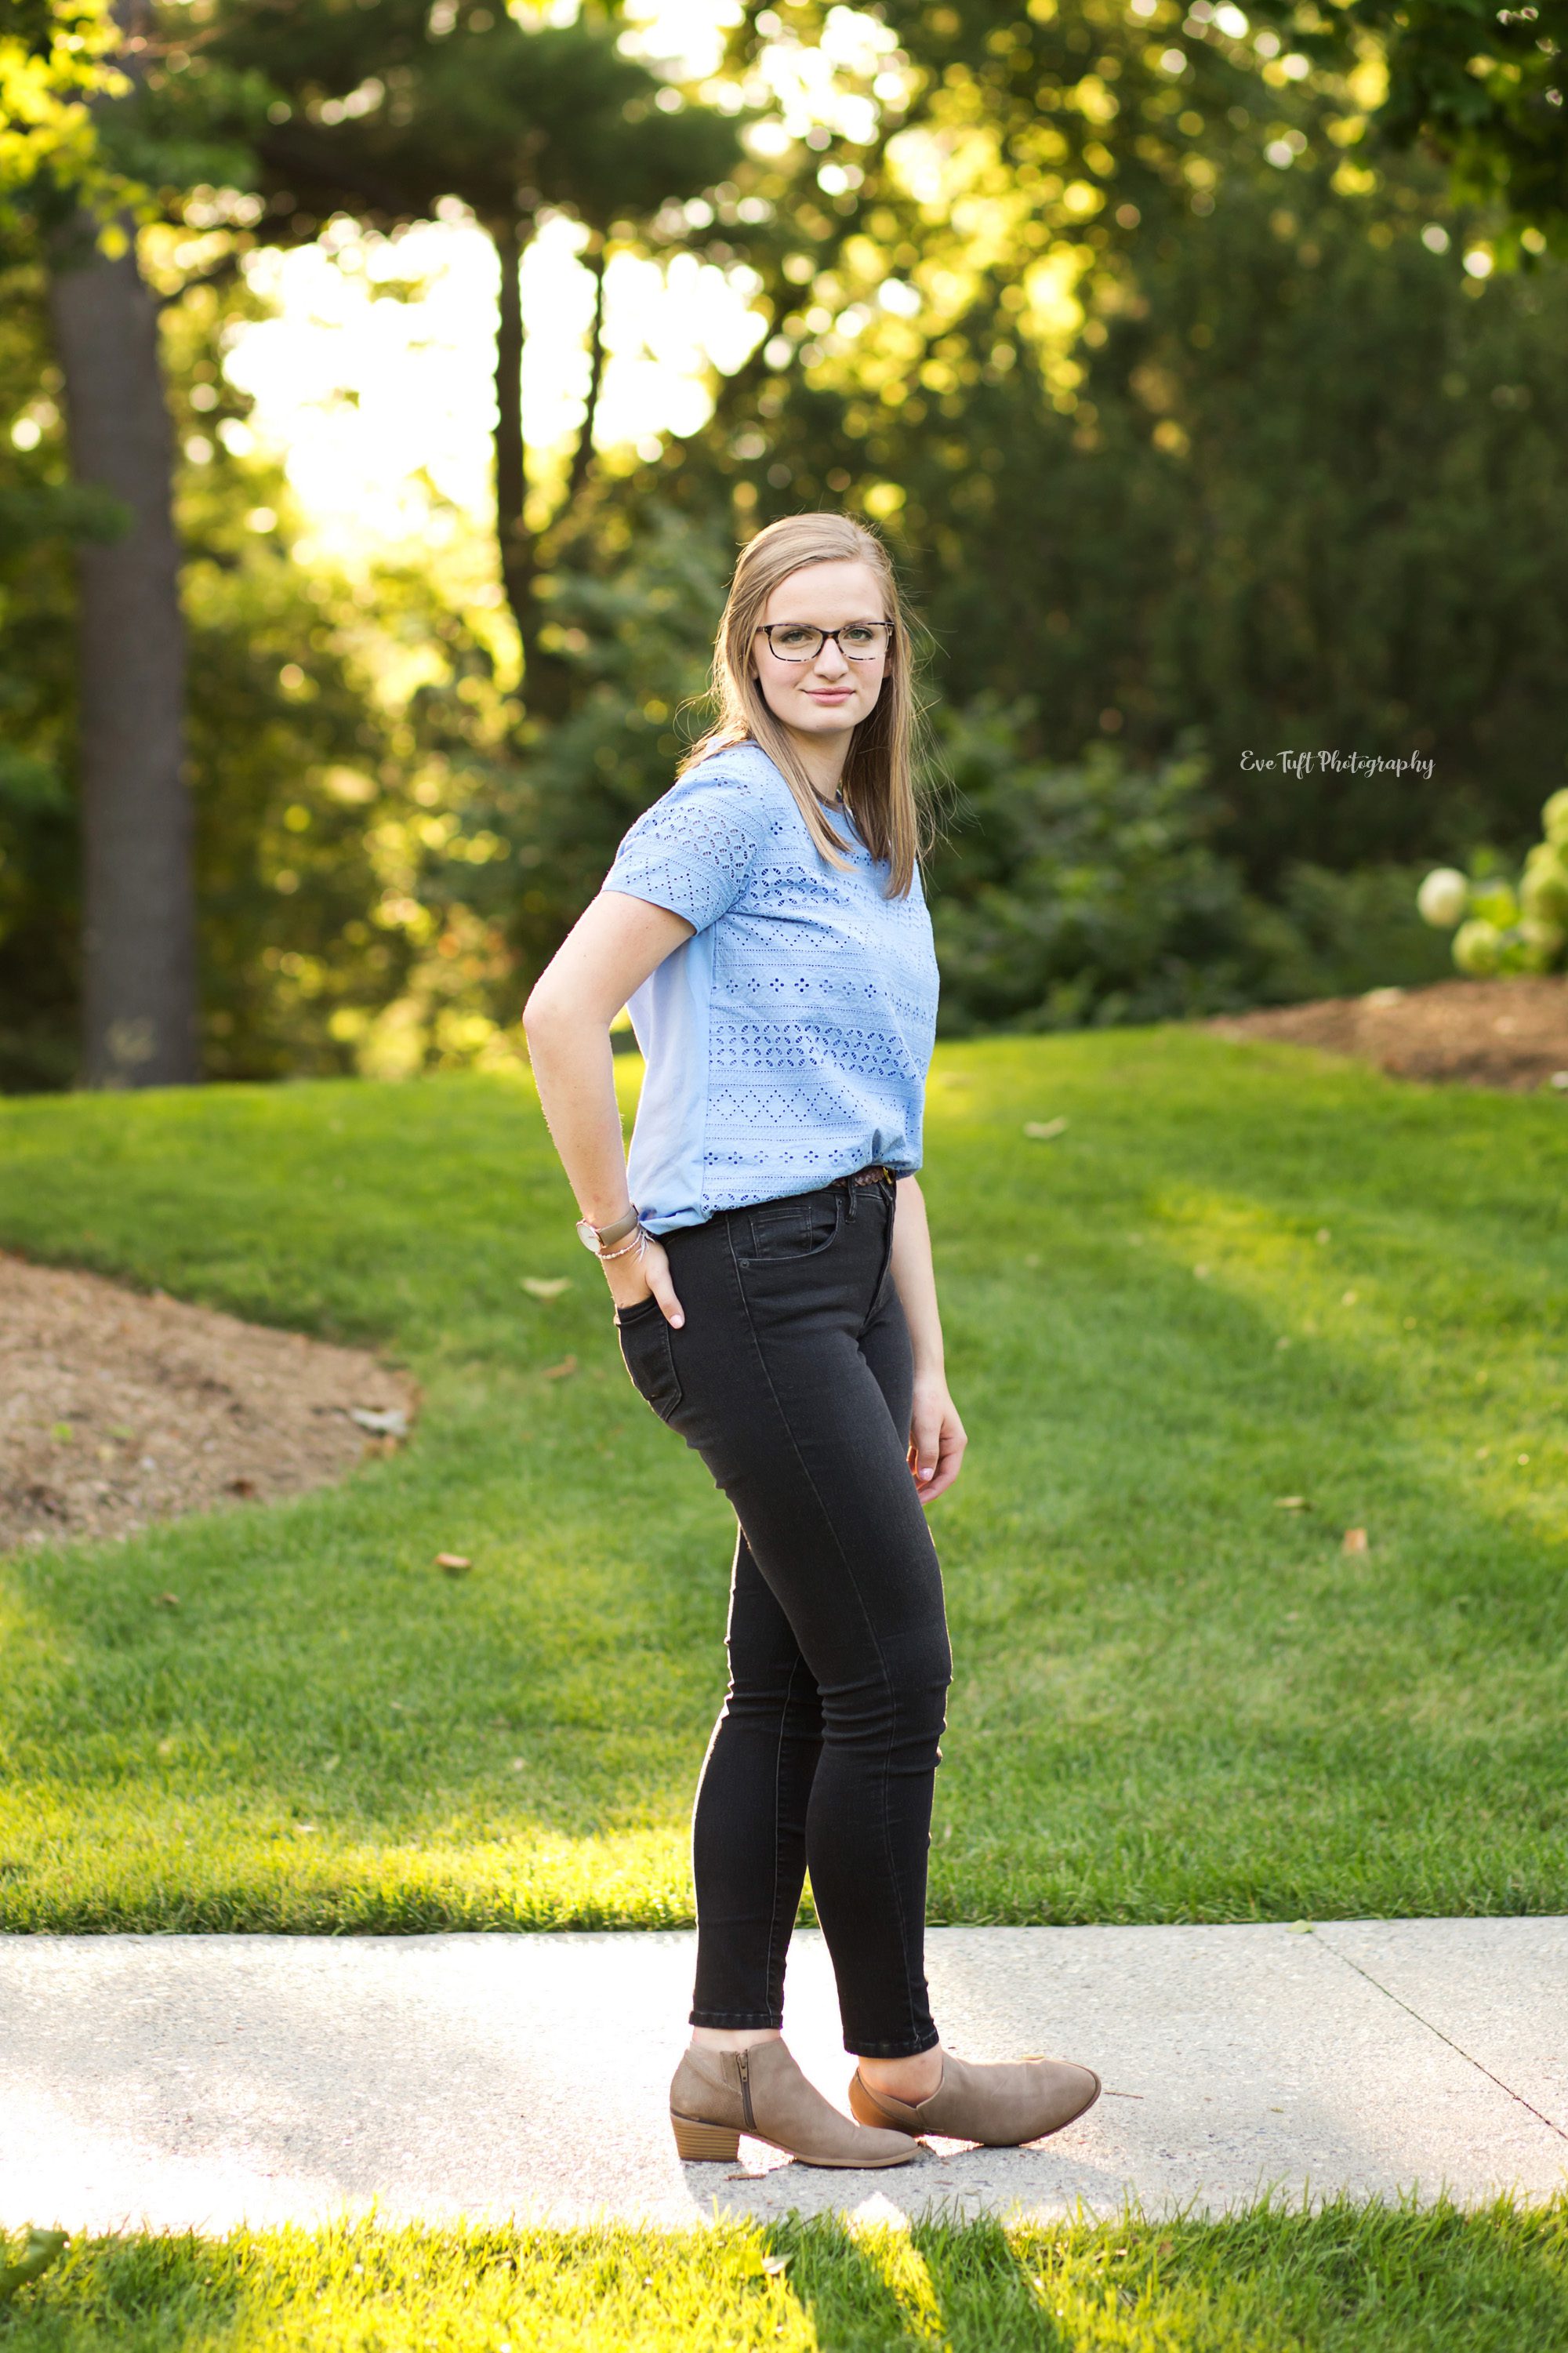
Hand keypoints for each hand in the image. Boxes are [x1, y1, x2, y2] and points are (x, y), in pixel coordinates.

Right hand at [605, 1228, 684, 1326]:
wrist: (619, 1233)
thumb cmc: (643, 1255)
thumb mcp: (659, 1278)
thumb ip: (668, 1300)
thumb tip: (679, 1325)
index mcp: (631, 1308)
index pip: (647, 1326)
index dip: (659, 1327)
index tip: (674, 1329)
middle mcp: (621, 1303)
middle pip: (642, 1315)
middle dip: (655, 1316)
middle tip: (674, 1316)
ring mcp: (618, 1290)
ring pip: (638, 1303)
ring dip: (649, 1304)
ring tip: (666, 1303)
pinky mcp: (618, 1279)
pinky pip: (632, 1292)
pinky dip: (642, 1293)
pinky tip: (651, 1288)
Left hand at [908, 1371, 964, 1503]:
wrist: (917, 1372)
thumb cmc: (924, 1397)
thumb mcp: (926, 1426)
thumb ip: (927, 1452)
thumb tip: (925, 1478)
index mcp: (955, 1443)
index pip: (947, 1476)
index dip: (933, 1491)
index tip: (917, 1503)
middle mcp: (947, 1443)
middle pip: (937, 1474)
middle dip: (923, 1488)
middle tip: (906, 1503)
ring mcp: (935, 1439)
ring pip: (926, 1466)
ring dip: (915, 1479)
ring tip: (900, 1491)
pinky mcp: (923, 1433)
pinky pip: (918, 1457)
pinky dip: (909, 1466)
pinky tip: (899, 1473)